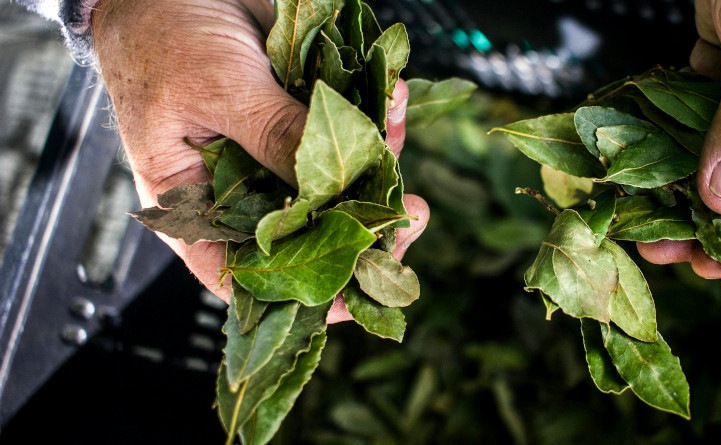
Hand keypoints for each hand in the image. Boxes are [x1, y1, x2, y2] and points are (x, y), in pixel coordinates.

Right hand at [90, 0, 428, 321]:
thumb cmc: (164, 39)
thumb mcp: (217, 89)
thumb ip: (272, 135)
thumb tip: (331, 184)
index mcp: (199, 206)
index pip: (247, 274)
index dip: (301, 296)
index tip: (360, 299)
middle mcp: (243, 191)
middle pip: (308, 235)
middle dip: (365, 231)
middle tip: (411, 218)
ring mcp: (276, 156)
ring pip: (338, 184)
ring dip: (379, 168)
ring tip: (399, 137)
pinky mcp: (303, 121)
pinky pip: (347, 133)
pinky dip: (376, 119)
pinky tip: (393, 98)